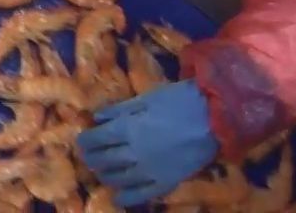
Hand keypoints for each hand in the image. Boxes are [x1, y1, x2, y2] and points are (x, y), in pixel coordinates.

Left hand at [77, 80, 218, 206]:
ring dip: (105, 176)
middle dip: (91, 158)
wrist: (214, 118)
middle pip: (103, 159)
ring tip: (102, 173)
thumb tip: (97, 117)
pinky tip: (118, 197)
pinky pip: (140, 195)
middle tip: (88, 157)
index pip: (96, 139)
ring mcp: (149, 170)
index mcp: (127, 129)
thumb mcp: (146, 98)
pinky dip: (126, 197)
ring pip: (117, 178)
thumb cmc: (179, 101)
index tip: (81, 141)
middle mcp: (133, 152)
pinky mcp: (165, 182)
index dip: (85, 141)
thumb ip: (120, 110)